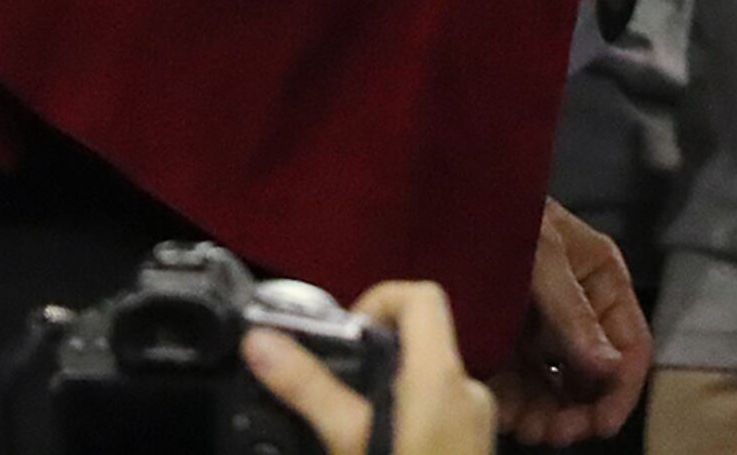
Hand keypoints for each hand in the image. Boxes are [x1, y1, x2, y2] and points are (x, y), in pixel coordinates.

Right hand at [245, 281, 495, 454]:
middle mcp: (469, 391)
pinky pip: (434, 414)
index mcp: (444, 377)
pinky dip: (400, 418)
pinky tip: (369, 448)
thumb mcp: (347, 442)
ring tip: (339, 427)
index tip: (339, 339)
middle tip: (327, 389)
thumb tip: (260, 339)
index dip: (376, 302)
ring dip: (382, 392)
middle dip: (371, 355)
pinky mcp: (471, 449)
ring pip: (424, 382)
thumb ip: (308, 389)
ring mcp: (476, 422)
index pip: (422, 297)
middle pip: (422, 340)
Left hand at [493, 200, 649, 444]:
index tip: (601, 423)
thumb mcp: (543, 257)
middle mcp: (577, 307)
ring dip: (548, 412)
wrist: (441, 201)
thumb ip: (573, 312)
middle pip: (595, 372)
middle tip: (557, 434)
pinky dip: (517, 403)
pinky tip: (504, 413)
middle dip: (579, 408)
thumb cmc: (502, 216)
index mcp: (600, 279)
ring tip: (526, 427)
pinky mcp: (504, 340)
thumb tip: (609, 367)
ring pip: (557, 385)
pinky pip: (520, 381)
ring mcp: (540, 326)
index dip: (621, 387)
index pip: (630, 342)